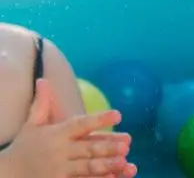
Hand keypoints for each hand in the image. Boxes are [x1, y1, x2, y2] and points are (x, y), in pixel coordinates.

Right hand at [4, 78, 137, 177]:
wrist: (5, 175)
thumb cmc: (23, 147)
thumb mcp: (31, 125)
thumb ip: (41, 104)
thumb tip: (43, 80)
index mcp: (58, 134)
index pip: (81, 124)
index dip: (100, 119)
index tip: (119, 115)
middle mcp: (60, 151)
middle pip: (87, 148)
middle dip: (107, 146)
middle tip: (127, 144)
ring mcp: (59, 171)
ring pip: (86, 168)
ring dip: (106, 165)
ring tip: (124, 162)